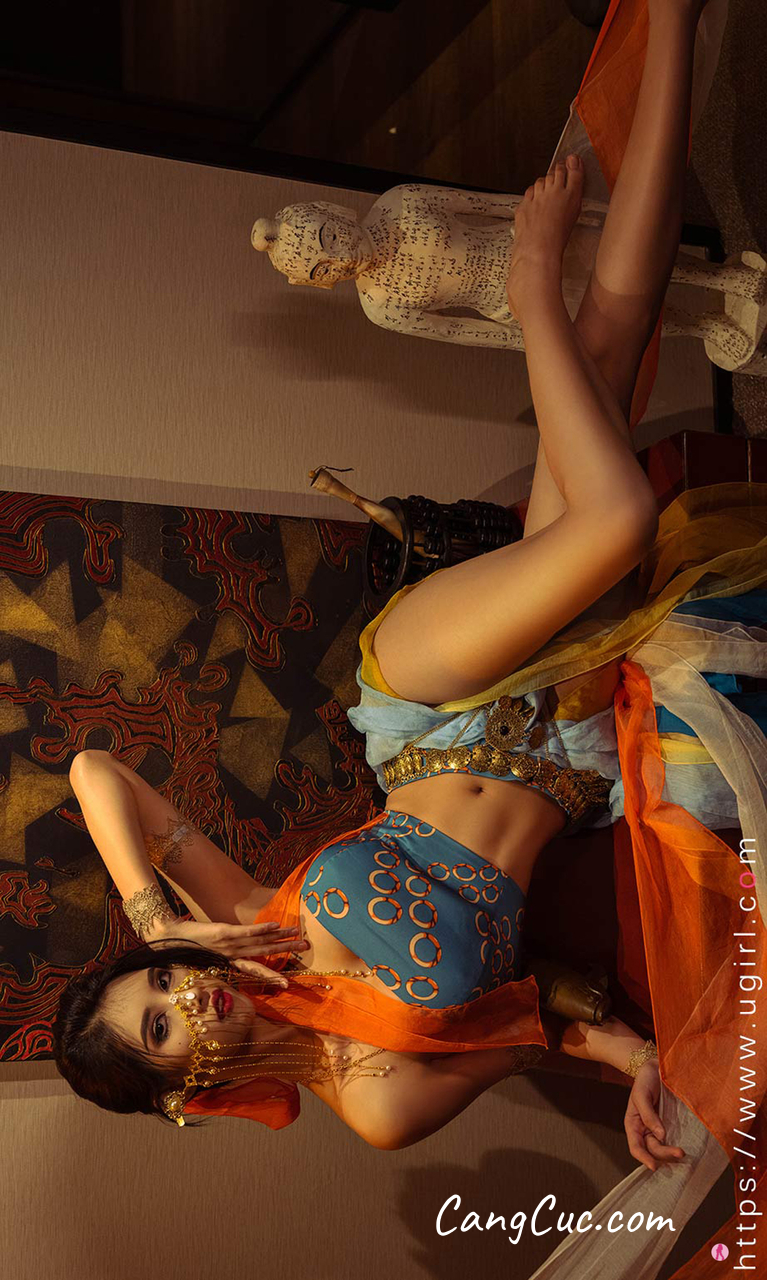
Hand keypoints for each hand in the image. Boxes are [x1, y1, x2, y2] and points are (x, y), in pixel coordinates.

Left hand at [146, 916, 307, 987]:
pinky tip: (276, 925)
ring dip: (280, 938)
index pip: (254, 970)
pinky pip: (246, 932)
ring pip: (259, 942)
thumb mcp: (203, 955)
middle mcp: (231, 954)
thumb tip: (227, 962)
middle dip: (286, 952)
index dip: (271, 977)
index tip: (287, 984)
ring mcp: (228, 944)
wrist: (166, 936)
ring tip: (298, 934)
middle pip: (263, 955)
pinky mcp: (223, 932)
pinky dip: (262, 929)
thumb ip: (217, 959)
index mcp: (227, 962)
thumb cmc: (183, 946)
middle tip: (306, 948)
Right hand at [623, 1060, 684, 1171]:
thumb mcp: (642, 1094)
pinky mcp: (669, 1125)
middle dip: (664, 1154)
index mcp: (633, 1124)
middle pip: (652, 1149)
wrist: (656, 1068)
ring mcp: (657, 1129)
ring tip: (683, 1154)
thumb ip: (649, 1115)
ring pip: (662, 1148)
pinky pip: (671, 1140)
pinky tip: (683, 1150)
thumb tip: (660, 1136)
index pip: (636, 1147)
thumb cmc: (645, 1079)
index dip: (644, 1158)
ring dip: (671, 1154)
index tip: (655, 1166)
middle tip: (680, 1152)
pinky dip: (675, 1146)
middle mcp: (644, 1130)